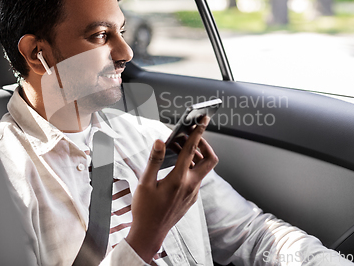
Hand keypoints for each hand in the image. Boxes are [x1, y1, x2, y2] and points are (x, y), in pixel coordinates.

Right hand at [125, 116, 217, 262]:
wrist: (150, 233)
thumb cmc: (145, 209)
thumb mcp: (145, 183)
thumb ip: (154, 160)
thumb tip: (160, 141)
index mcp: (179, 180)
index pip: (192, 150)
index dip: (198, 132)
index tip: (203, 120)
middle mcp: (190, 186)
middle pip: (209, 159)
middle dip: (203, 144)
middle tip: (190, 136)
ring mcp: (193, 193)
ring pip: (203, 168)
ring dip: (195, 155)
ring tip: (177, 148)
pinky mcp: (191, 198)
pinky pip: (197, 177)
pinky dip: (191, 166)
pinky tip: (176, 165)